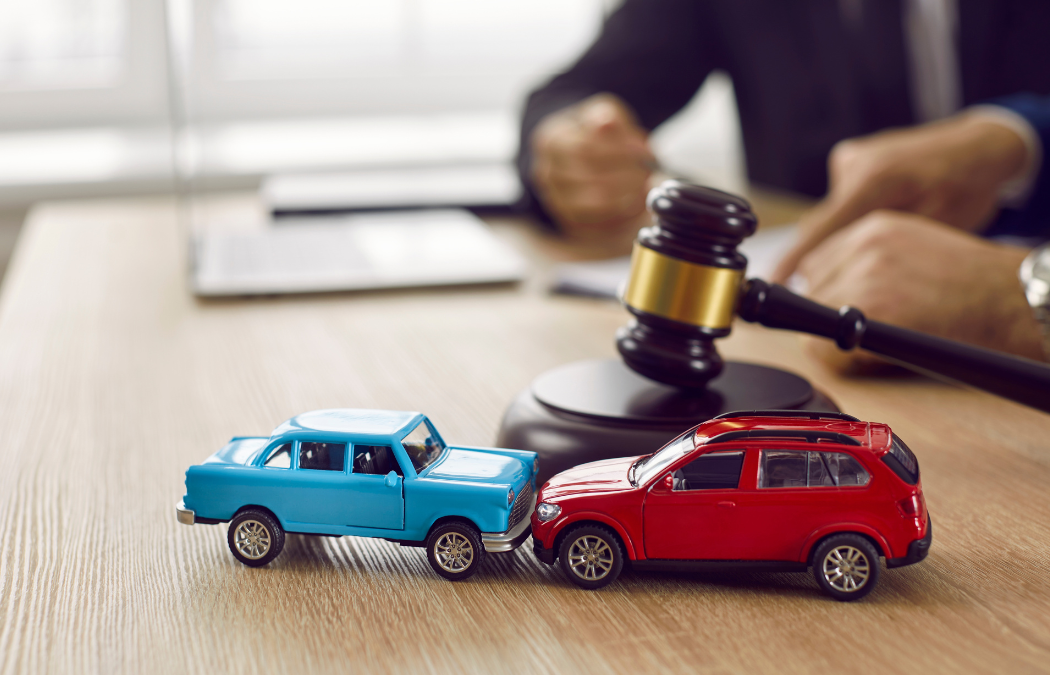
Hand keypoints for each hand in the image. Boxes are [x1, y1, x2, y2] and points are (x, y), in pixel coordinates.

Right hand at [530, 93, 654, 238]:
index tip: (646, 150)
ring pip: (590, 204)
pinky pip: (594, 223)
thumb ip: (607, 116)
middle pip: (587, 177)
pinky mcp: (567, 219)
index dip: (619, 150)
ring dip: (624, 197)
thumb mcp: (601, 112)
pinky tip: (635, 205)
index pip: (584, 147)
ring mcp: (554, 198)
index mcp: (550, 141)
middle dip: (624, 176)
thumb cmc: (592, 131)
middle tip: (649, 173)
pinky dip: (618, 216)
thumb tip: (608, 123)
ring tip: (645, 188)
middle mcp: (545, 172)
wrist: (575, 152)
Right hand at [773, 113, 1029, 281]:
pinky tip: (885, 214)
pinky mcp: (849, 158)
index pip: (818, 233)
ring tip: (875, 248)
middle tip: (834, 286)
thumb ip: (881, 249)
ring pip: (830, 216)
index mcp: (872, 182)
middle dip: (823, 258)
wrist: (979, 146)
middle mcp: (852, 166)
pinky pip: (840, 200)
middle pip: (819, 228)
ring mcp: (848, 159)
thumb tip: (843, 279)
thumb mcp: (929, 228)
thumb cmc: (965, 189)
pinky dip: (853, 216)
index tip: (773, 285)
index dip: (791, 263)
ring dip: (843, 237)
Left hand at [795, 210, 1043, 371]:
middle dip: (828, 315)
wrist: (1010, 301)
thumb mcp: (913, 250)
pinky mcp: (870, 309)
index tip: (840, 310)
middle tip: (866, 330)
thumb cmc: (971, 285)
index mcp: (871, 228)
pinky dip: (840, 360)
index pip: (815, 263)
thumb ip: (867, 261)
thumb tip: (822, 290)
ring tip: (877, 340)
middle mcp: (862, 246)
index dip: (827, 292)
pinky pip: (823, 345)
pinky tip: (873, 355)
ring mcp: (864, 276)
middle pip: (809, 290)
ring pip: (811, 320)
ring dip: (835, 338)